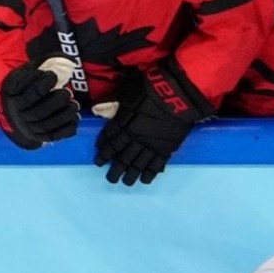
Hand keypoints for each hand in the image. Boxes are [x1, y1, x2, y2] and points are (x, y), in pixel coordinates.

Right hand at [0, 58, 79, 150]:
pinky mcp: (40, 136)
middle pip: (38, 112)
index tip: (53, 76)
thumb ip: (46, 63)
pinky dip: (67, 129)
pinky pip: (54, 136)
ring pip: (47, 125)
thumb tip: (70, 60)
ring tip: (74, 105)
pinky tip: (75, 118)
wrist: (16, 108)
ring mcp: (30, 127)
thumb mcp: (30, 71)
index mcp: (15, 97)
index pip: (30, 94)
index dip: (43, 84)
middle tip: (67, 92)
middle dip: (57, 101)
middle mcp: (21, 114)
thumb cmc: (27, 85)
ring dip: (64, 115)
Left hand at [93, 60, 210, 185]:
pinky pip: (156, 165)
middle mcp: (133, 139)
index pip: (110, 140)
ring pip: (136, 164)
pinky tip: (144, 180)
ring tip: (125, 182)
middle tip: (110, 178)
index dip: (104, 150)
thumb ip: (112, 101)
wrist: (177, 96)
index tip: (100, 158)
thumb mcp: (127, 91)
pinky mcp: (166, 148)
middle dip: (114, 168)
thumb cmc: (151, 90)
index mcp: (122, 124)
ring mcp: (150, 145)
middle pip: (121, 157)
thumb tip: (96, 109)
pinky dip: (150, 174)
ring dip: (129, 175)